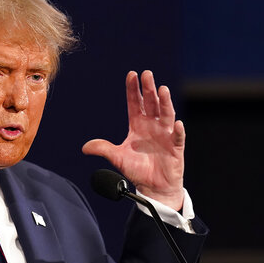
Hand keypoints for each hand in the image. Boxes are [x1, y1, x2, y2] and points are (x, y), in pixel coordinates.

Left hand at [82, 70, 185, 209]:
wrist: (154, 187)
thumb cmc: (138, 170)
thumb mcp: (118, 158)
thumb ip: (104, 149)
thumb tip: (85, 147)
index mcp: (138, 125)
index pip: (136, 103)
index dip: (133, 89)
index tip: (132, 75)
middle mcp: (153, 126)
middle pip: (151, 103)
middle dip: (149, 89)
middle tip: (147, 74)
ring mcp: (165, 135)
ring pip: (166, 115)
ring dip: (165, 103)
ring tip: (163, 90)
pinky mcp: (175, 148)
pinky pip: (178, 137)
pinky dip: (178, 131)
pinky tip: (176, 124)